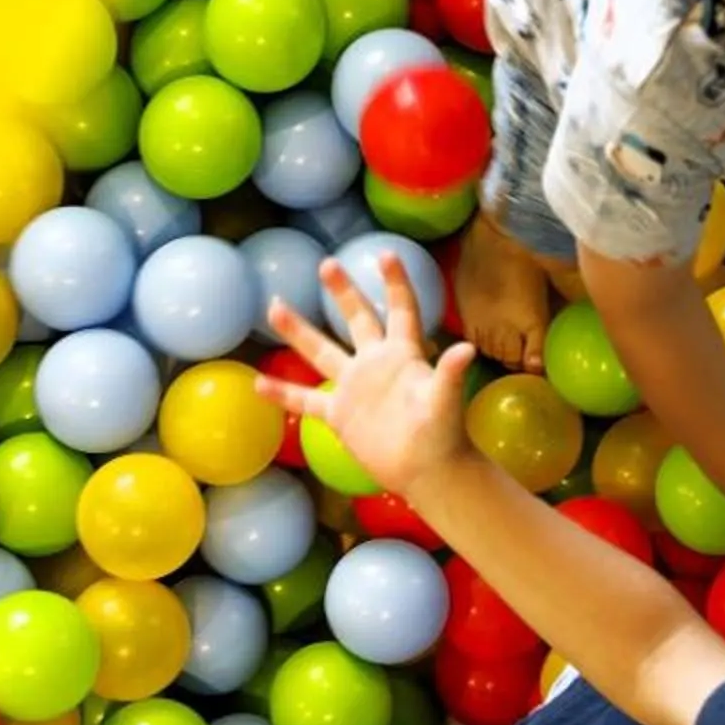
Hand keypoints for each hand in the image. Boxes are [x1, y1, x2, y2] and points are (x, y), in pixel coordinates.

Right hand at [256, 255, 477, 496]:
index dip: (394, 282)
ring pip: (321, 352)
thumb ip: (450, 374)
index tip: (386, 253)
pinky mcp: (340, 415)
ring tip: (275, 307)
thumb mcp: (445, 401)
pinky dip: (283, 393)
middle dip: (343, 292)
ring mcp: (355, 388)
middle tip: (327, 264)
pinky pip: (306, 399)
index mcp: (403, 354)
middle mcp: (376, 363)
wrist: (427, 470)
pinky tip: (258, 384)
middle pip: (357, 319)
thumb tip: (466, 348)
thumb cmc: (443, 434)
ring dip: (298, 332)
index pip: (400, 310)